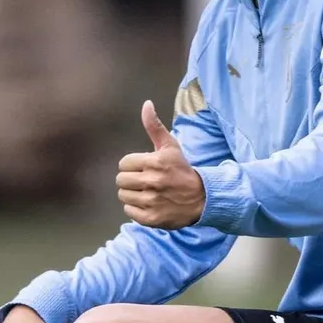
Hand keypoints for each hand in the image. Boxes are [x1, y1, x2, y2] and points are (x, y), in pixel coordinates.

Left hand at [115, 101, 205, 229]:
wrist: (201, 198)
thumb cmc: (181, 170)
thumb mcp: (170, 147)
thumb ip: (154, 126)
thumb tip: (146, 104)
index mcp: (155, 162)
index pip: (124, 163)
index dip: (133, 165)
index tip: (146, 168)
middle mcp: (153, 181)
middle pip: (121, 180)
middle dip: (131, 180)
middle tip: (145, 181)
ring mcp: (152, 201)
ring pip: (123, 195)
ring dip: (132, 194)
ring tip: (148, 192)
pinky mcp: (152, 218)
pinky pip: (129, 211)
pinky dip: (136, 209)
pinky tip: (149, 204)